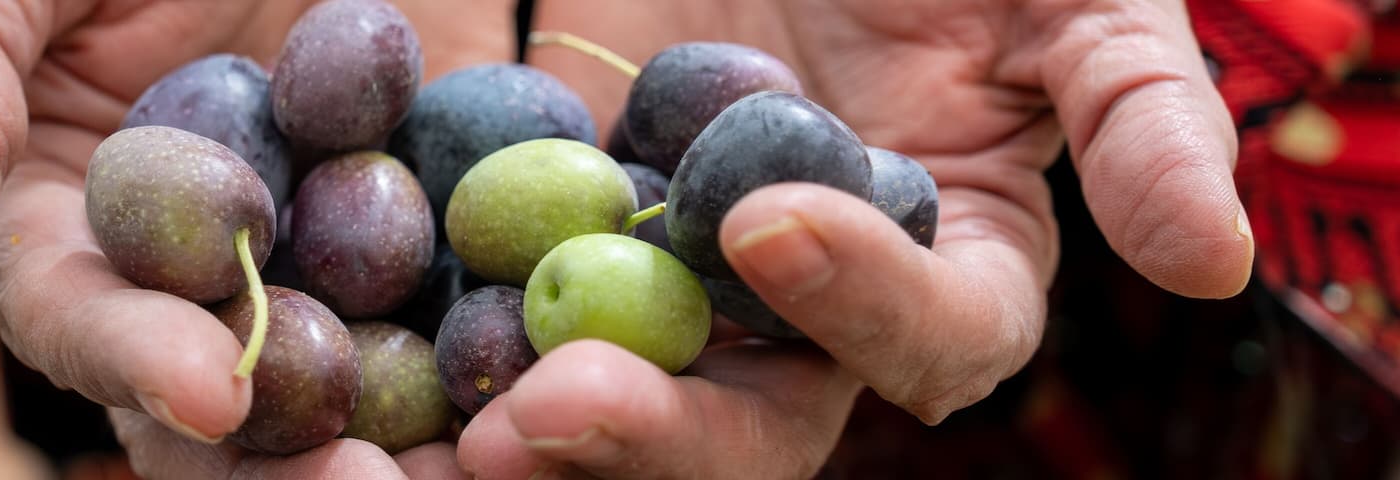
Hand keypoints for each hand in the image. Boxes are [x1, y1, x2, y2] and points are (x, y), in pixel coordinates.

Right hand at [0, 0, 504, 476]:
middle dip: (291, 467)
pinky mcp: (444, 239)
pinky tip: (583, 382)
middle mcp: (201, 287)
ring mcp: (330, 272)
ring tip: (486, 467)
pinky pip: (483, 312)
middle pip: (231, 416)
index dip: (136, 361)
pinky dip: (525, 354)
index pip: (82, 322)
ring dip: (422, 447)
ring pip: (367, 391)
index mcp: (75, 237)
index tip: (209, 388)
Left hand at [458, 0, 1250, 476]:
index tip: (767, 221)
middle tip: (547, 413)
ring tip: (443, 439)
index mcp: (953, 266)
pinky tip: (359, 355)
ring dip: (529, 431)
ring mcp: (679, 284)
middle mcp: (810, 310)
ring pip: (612, 397)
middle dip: (654, 432)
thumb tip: (1212, 263)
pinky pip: (502, 309)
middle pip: (747, 423)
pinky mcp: (564, 236)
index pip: (934, 338)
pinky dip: (441, 342)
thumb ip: (1137, 107)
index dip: (864, 304)